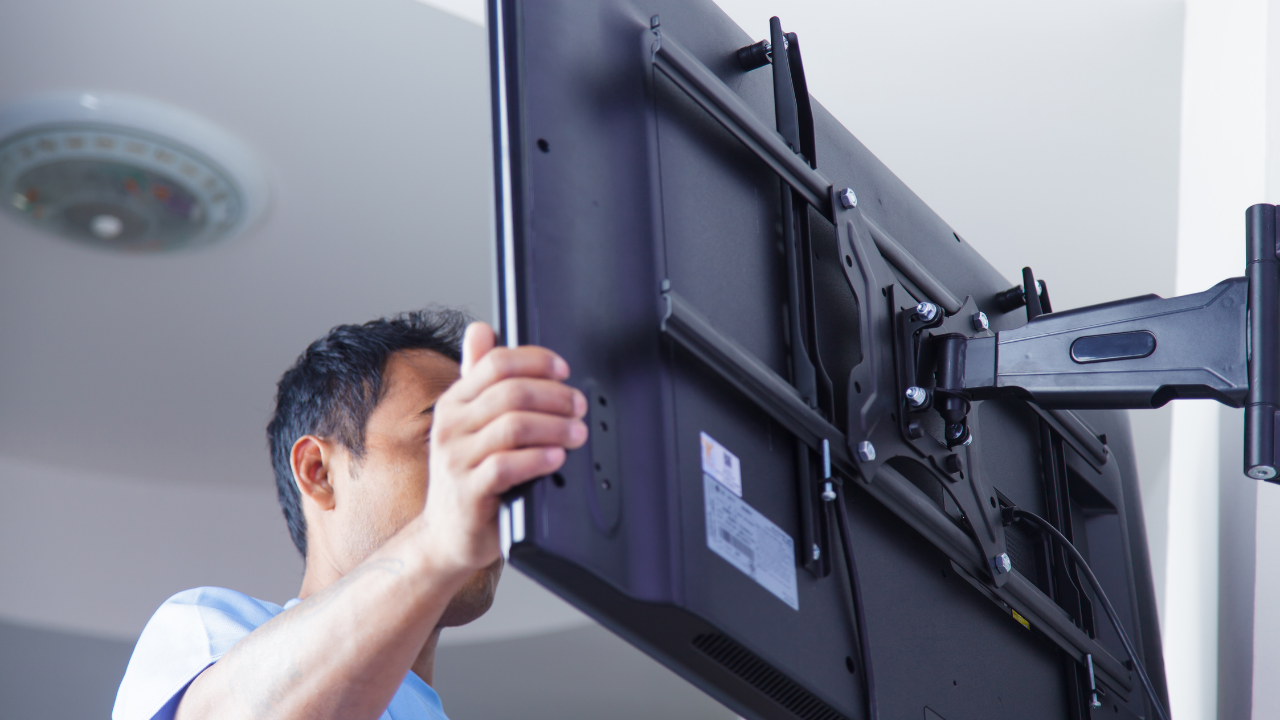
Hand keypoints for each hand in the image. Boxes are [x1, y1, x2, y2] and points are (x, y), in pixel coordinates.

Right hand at [419, 322, 587, 573]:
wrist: (446, 534)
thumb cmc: (466, 476)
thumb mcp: (468, 423)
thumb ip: (478, 379)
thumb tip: (481, 330)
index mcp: (454, 402)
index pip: (495, 363)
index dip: (535, 361)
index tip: (564, 370)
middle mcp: (451, 426)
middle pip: (511, 392)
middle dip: (555, 396)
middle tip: (579, 406)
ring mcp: (456, 459)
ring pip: (514, 426)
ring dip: (555, 426)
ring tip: (577, 433)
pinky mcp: (468, 492)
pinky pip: (508, 466)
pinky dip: (538, 459)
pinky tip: (557, 458)